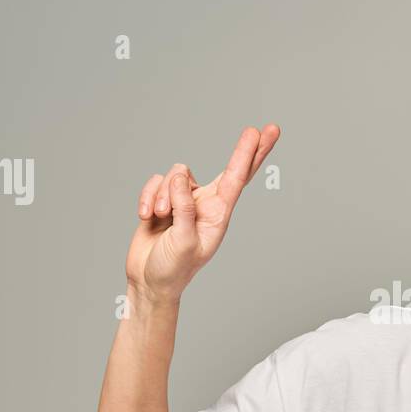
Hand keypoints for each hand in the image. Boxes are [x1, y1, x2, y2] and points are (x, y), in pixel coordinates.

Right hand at [125, 124, 279, 303]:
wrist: (147, 281)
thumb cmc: (172, 269)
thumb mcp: (183, 242)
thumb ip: (184, 208)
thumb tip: (180, 178)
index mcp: (218, 216)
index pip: (238, 180)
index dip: (250, 155)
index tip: (264, 133)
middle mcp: (205, 205)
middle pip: (226, 170)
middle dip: (242, 150)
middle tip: (257, 130)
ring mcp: (184, 201)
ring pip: (176, 175)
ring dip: (163, 194)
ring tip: (159, 217)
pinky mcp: (163, 200)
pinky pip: (156, 182)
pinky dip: (147, 197)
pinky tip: (146, 217)